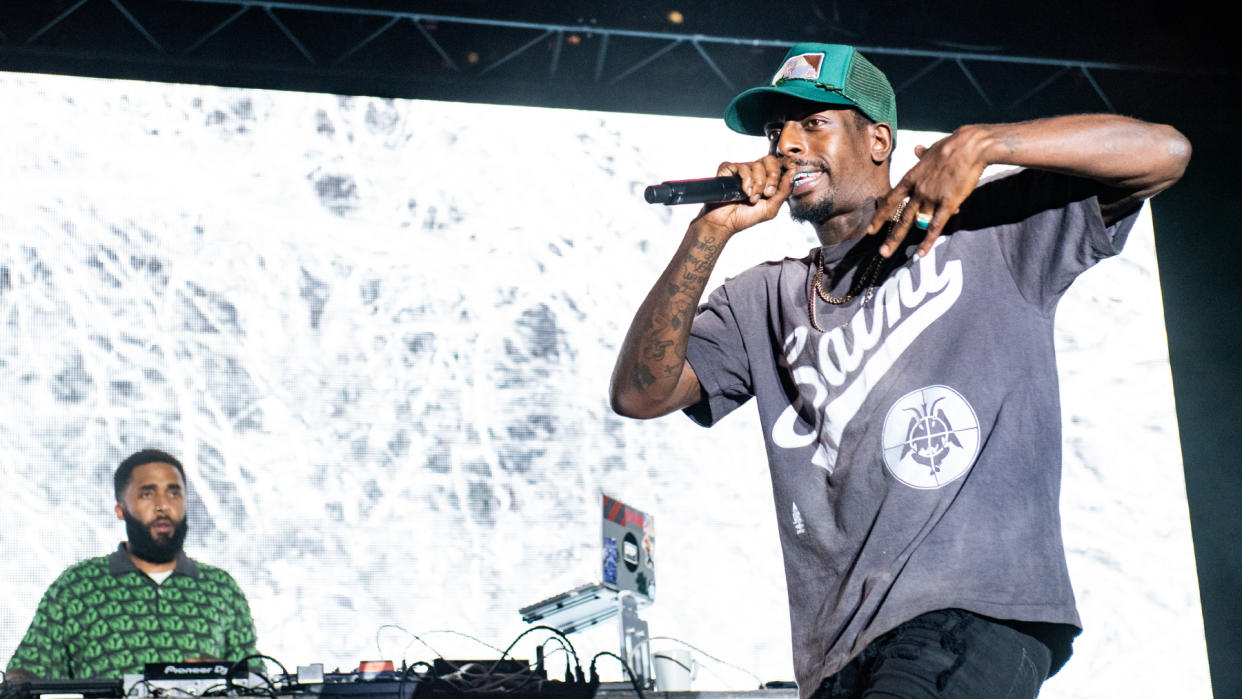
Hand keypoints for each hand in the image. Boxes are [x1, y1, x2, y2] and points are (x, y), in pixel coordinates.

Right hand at [692, 155, 792, 237]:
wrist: (726, 223)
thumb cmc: (746, 216)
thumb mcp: (771, 208)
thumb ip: (784, 191)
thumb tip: (793, 173)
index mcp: (766, 178)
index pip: (779, 163)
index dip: (786, 164)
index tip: (792, 168)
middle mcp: (755, 171)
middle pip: (770, 159)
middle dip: (772, 177)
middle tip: (768, 193)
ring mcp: (741, 169)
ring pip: (756, 165)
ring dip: (757, 185)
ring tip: (751, 198)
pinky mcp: (728, 169)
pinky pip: (741, 167)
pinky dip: (745, 180)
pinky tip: (744, 192)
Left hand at [866, 126, 990, 256]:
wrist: (970, 146)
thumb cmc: (953, 146)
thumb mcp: (932, 150)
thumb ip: (922, 155)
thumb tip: (917, 149)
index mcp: (912, 177)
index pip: (891, 200)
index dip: (880, 215)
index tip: (871, 228)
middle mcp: (918, 189)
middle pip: (900, 216)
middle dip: (889, 235)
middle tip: (880, 251)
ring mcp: (931, 197)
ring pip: (915, 222)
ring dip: (902, 239)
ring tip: (889, 254)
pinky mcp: (948, 202)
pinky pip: (936, 226)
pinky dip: (928, 241)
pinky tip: (921, 253)